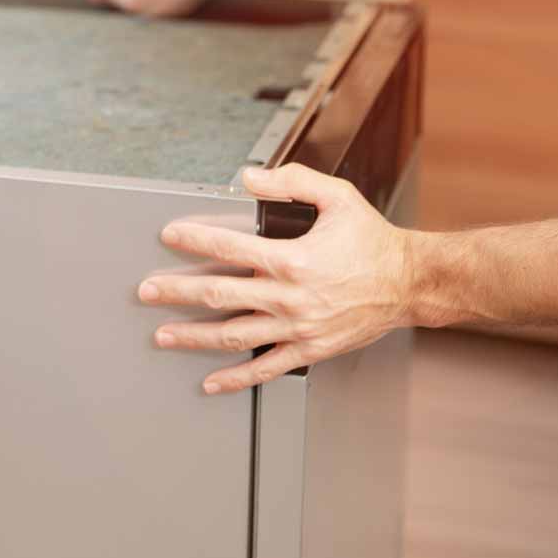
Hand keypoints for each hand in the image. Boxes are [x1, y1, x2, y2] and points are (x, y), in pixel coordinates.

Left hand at [137, 164, 415, 393]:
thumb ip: (292, 181)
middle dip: (177, 292)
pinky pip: (266, 367)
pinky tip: (211, 381)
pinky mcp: (309, 348)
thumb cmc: (373, 240)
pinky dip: (235, 377)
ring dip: (194, 336)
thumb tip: (249, 176)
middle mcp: (290, 296)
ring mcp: (298, 327)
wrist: (410, 283)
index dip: (194, 239)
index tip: (169, 235)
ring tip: (163, 335)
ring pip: (234, 335)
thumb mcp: (337, 197)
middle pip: (220, 295)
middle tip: (147, 291)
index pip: (229, 246)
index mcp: (292, 258)